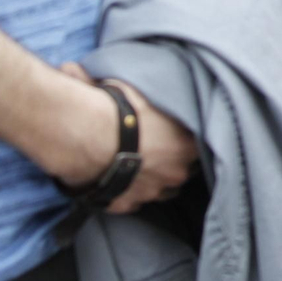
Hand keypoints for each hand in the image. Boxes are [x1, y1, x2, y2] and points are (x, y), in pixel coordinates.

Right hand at [57, 62, 197, 212]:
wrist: (84, 137)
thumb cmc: (116, 107)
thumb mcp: (139, 89)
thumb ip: (145, 89)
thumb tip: (126, 75)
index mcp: (187, 144)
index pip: (197, 146)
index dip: (184, 140)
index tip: (173, 134)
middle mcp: (176, 172)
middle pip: (180, 170)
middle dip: (170, 162)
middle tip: (151, 149)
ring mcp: (151, 192)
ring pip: (159, 190)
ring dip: (151, 180)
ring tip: (134, 165)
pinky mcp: (125, 205)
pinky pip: (131, 201)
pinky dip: (125, 192)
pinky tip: (115, 178)